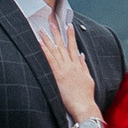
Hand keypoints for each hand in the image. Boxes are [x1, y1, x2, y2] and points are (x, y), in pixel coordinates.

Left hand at [38, 5, 102, 127]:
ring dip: (47, 38)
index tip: (68, 25)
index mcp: (78, 65)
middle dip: (57, 32)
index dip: (70, 34)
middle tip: (51, 21)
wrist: (84, 106)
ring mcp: (64, 69)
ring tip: (41, 29)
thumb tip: (81, 56)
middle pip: (62, 45)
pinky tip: (39, 43)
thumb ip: (84, 66)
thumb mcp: (88, 79)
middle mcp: (71, 64)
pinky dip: (44, 51)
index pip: (73, 46)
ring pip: (54, 50)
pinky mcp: (57, 76)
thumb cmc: (86, 96)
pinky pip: (49, 60)